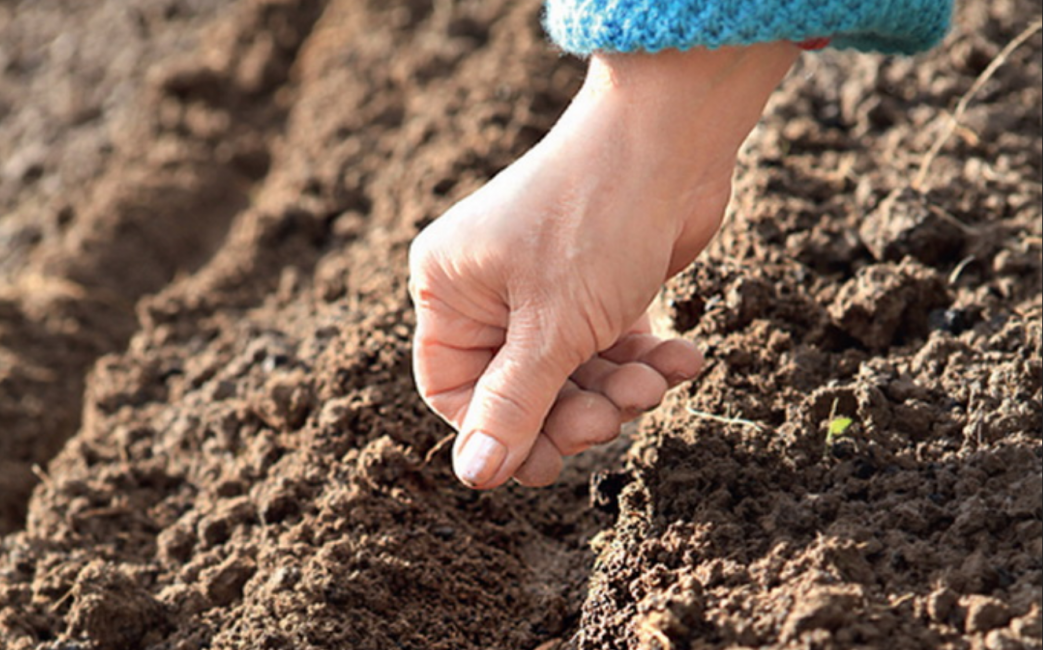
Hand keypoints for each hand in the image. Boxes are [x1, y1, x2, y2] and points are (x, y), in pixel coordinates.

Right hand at [409, 42, 798, 488]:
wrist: (672, 137)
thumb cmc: (597, 220)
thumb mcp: (552, 329)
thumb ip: (514, 406)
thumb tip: (472, 475)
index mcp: (450, 289)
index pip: (453, 391)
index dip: (500, 430)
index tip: (551, 458)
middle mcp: (489, 289)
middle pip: (519, 390)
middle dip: (575, 410)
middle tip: (616, 412)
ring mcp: (545, 286)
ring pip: (571, 374)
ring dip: (619, 388)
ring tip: (656, 376)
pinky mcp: (596, 285)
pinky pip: (609, 346)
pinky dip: (645, 358)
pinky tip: (683, 358)